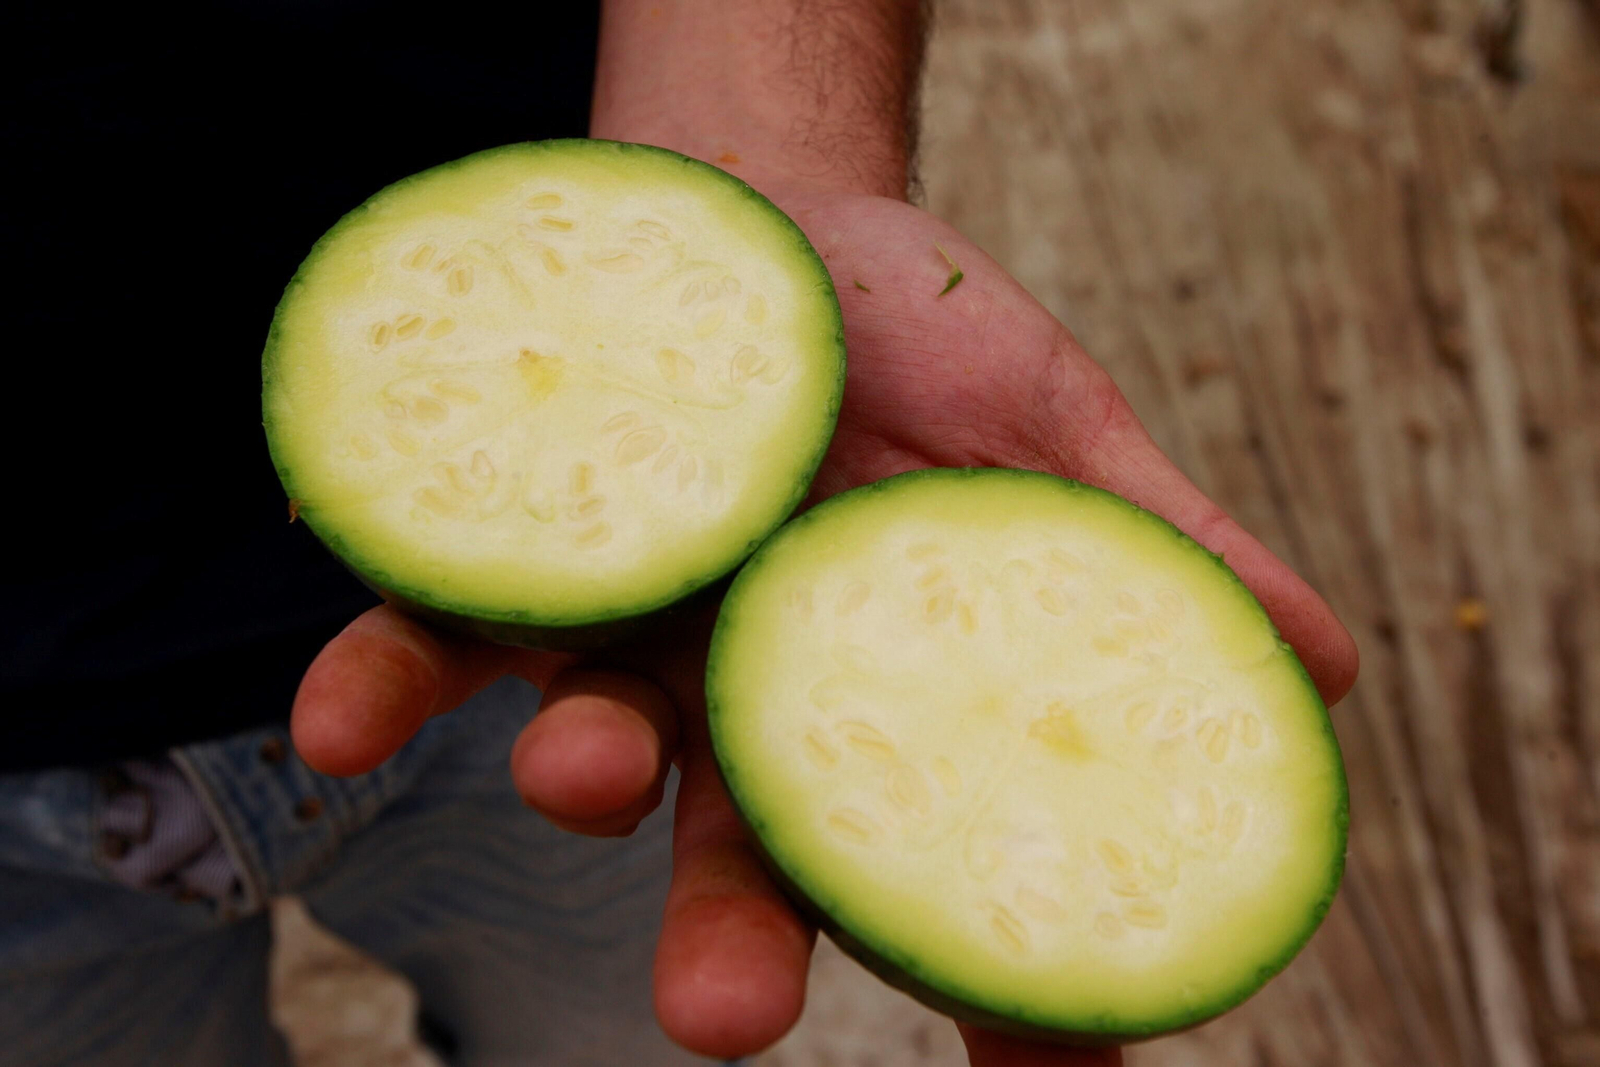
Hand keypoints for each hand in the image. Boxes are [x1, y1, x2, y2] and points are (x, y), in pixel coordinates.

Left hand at [291, 180, 1357, 1065]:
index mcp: (881, 689)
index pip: (936, 857)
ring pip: (593, 739)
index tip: (1042, 1066)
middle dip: (731, 935)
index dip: (989, 969)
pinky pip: (427, 627)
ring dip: (585, 775)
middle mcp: (745, 692)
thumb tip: (1333, 674)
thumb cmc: (925, 343)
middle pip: (739, 844)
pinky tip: (336, 723)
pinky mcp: (511, 546)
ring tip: (594, 777)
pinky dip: (379, 681)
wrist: (771, 221)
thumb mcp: (1059, 434)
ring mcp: (626, 625)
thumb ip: (1164, 549)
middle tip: (730, 1015)